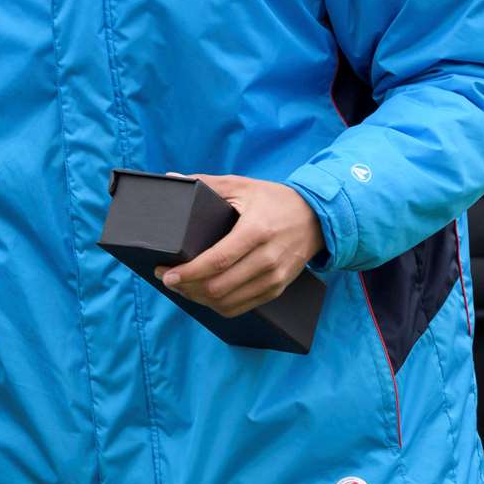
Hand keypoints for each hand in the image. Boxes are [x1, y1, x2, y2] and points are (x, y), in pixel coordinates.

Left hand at [154, 174, 324, 317]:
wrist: (316, 217)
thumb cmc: (272, 199)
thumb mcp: (241, 185)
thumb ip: (206, 182)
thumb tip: (171, 177)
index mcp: (255, 231)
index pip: (217, 261)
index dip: (189, 272)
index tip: (166, 274)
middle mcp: (267, 258)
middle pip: (220, 286)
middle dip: (187, 287)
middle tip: (167, 279)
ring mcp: (274, 277)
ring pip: (229, 301)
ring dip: (200, 299)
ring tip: (181, 288)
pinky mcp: (277, 288)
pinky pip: (242, 307)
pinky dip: (218, 306)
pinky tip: (203, 296)